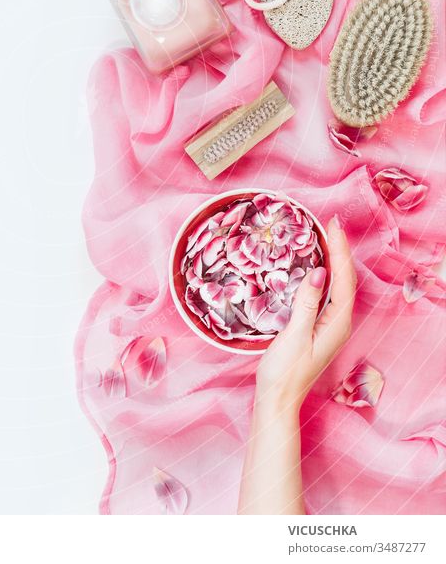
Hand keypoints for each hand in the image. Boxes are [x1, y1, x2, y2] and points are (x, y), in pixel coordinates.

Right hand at [255, 216, 356, 413]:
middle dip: (339, 249)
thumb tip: (320, 272)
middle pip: (345, 279)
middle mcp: (339, 323)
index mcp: (337, 323)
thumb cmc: (284, 371)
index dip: (339, 250)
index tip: (332, 225)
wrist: (277, 399)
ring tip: (326, 236)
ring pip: (338, 285)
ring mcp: (330, 325)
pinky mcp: (319, 327)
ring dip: (333, 259)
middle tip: (330, 222)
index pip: (344, 278)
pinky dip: (325, 273)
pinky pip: (328, 293)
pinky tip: (317, 265)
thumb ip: (307, 302)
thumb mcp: (294, 334)